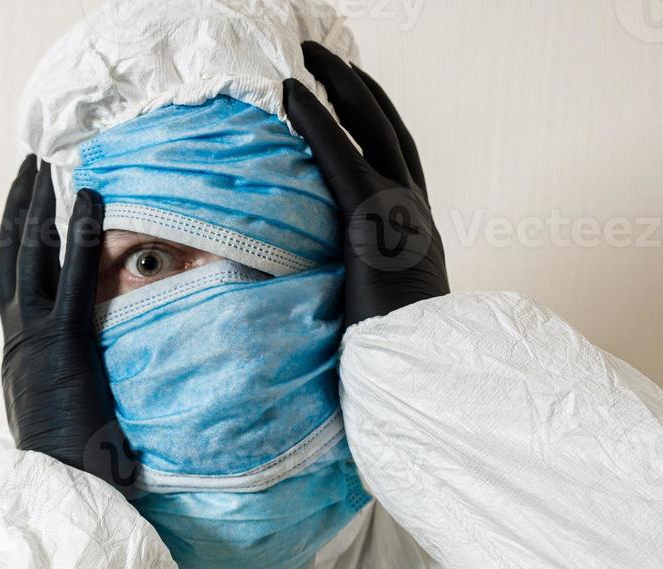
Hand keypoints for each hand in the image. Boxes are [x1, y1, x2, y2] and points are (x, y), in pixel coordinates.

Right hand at [0, 156, 136, 488]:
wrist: (59, 489)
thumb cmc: (69, 468)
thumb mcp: (59, 420)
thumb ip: (64, 393)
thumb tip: (84, 389)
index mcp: (15, 356)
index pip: (11, 286)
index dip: (16, 243)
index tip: (24, 209)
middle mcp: (15, 340)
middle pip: (10, 258)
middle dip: (18, 208)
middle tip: (29, 166)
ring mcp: (33, 338)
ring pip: (29, 258)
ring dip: (37, 206)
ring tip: (47, 165)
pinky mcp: (62, 343)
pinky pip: (72, 278)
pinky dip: (80, 235)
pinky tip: (89, 198)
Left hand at [284, 41, 449, 326]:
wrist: (417, 371)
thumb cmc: (389, 353)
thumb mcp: (375, 303)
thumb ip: (356, 279)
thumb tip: (318, 284)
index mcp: (414, 225)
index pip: (395, 155)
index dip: (372, 117)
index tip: (348, 90)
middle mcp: (412, 207)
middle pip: (387, 126)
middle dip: (355, 85)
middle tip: (321, 54)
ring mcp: (398, 210)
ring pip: (371, 127)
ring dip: (339, 86)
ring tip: (308, 58)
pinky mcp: (371, 222)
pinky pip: (339, 159)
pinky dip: (316, 124)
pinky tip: (292, 96)